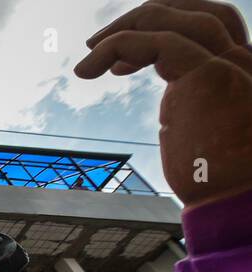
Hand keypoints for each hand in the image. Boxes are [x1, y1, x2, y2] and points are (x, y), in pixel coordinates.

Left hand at [77, 0, 251, 205]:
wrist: (236, 200)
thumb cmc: (218, 183)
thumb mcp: (204, 136)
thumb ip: (193, 112)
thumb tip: (171, 116)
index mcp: (243, 70)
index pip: (212, 26)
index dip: (168, 28)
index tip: (124, 64)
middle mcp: (243, 59)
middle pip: (199, 10)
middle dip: (146, 16)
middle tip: (100, 41)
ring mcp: (229, 63)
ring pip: (177, 18)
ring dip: (126, 27)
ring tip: (88, 51)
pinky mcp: (207, 74)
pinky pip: (156, 42)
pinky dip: (116, 46)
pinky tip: (87, 69)